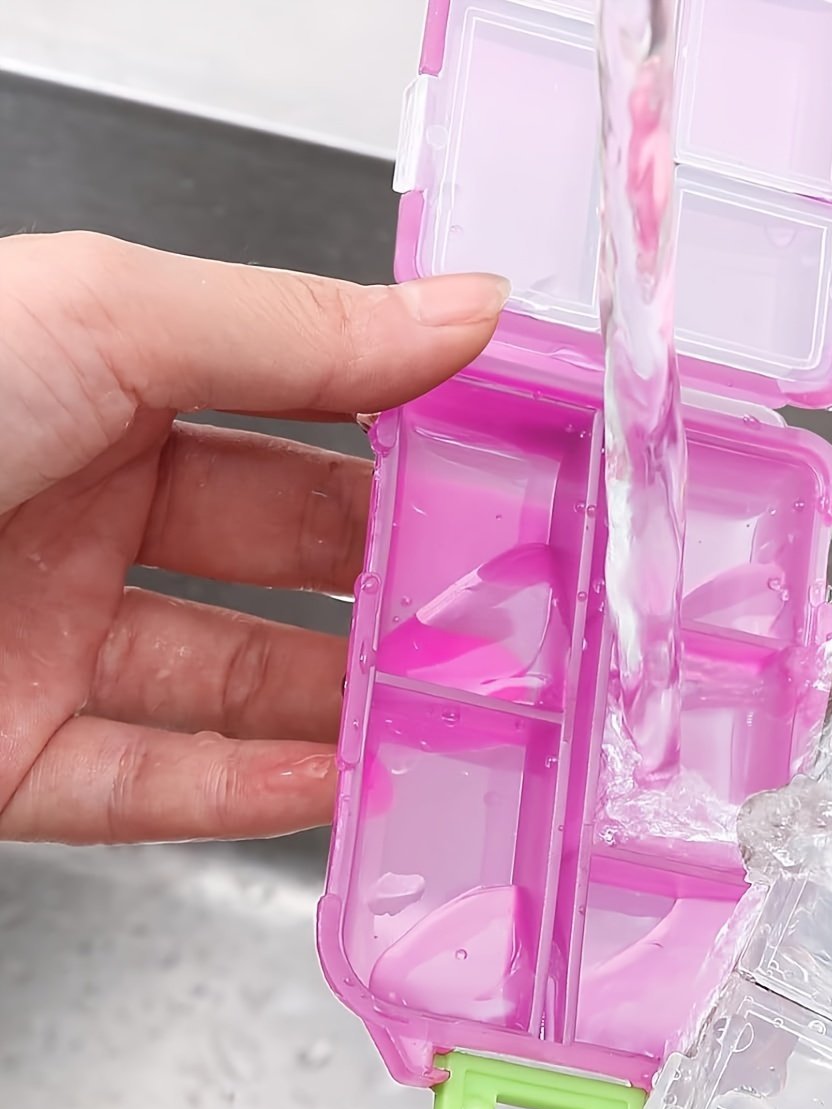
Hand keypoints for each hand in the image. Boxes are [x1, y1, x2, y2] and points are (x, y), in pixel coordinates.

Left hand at [0, 231, 507, 842]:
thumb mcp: (105, 322)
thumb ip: (300, 332)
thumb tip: (465, 316)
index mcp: (89, 381)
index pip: (290, 416)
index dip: (402, 443)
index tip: (505, 474)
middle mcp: (72, 510)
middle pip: (278, 557)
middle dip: (392, 583)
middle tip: (500, 606)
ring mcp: (43, 639)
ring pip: (234, 682)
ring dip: (345, 701)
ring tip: (452, 709)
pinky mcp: (9, 757)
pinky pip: (159, 783)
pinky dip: (257, 792)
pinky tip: (342, 783)